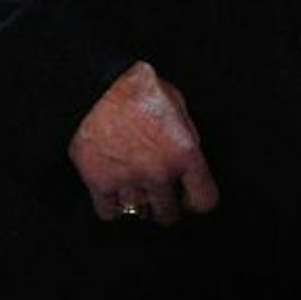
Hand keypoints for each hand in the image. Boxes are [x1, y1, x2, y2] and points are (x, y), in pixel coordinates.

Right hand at [68, 62, 219, 226]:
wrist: (95, 84)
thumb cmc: (136, 87)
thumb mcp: (176, 102)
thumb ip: (185, 135)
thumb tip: (186, 159)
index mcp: (183, 153)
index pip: (204, 200)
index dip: (196, 200)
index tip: (187, 197)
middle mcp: (159, 173)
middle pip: (168, 215)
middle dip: (164, 205)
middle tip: (157, 192)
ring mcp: (129, 181)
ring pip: (138, 214)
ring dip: (136, 202)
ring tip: (132, 186)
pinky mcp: (99, 183)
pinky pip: (109, 213)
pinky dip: (111, 206)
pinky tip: (113, 190)